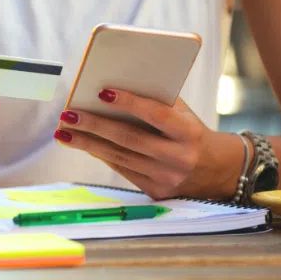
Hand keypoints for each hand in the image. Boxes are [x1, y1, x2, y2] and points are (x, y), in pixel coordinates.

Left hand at [54, 89, 240, 199]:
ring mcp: (166, 178)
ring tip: (64, 131)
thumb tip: (114, 87)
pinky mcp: (155, 192)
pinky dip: (100, 154)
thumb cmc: (191, 132)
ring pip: (119, 157)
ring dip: (87, 144)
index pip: (156, 114)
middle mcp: (178, 157)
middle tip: (68, 114)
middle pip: (129, 139)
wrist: (216, 171)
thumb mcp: (184, 115)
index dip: (130, 103)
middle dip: (95, 126)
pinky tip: (82, 143)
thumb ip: (157, 101)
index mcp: (189, 133)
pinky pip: (121, 169)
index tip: (102, 92)